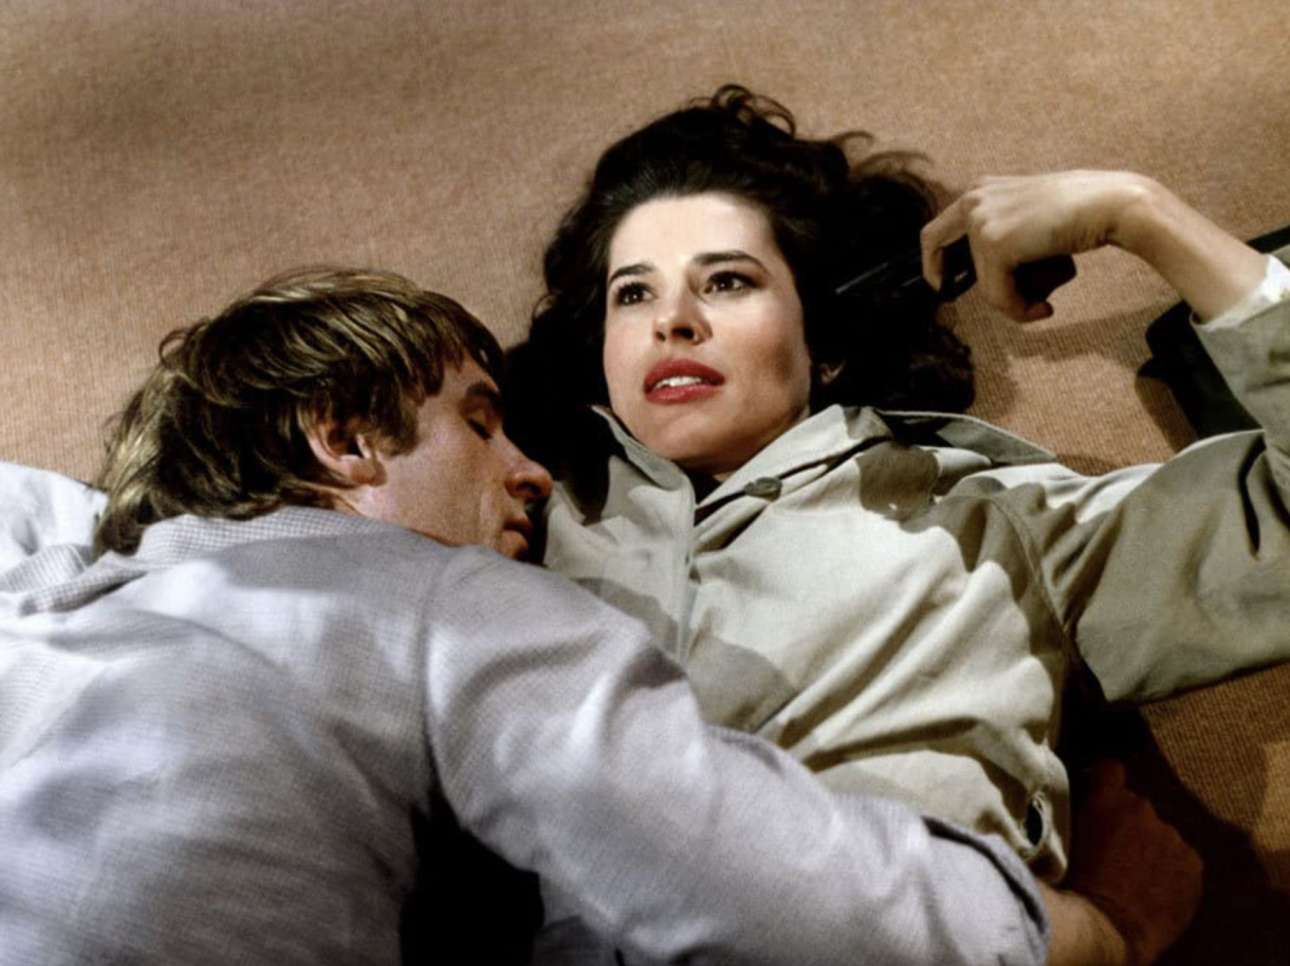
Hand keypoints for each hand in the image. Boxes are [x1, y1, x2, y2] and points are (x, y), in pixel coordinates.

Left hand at [921, 170, 1152, 321]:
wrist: (1112, 205)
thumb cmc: (1079, 217)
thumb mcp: (1029, 221)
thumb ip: (1002, 238)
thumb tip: (979, 278)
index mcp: (981, 190)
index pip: (939, 229)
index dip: (934, 260)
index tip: (944, 283)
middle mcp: (975, 199)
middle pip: (931, 245)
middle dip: (939, 275)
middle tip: (950, 294)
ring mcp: (982, 220)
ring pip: (981, 283)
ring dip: (1012, 299)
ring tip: (1044, 299)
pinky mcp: (995, 243)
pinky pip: (998, 295)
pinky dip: (1020, 309)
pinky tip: (1045, 309)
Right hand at [1061, 759, 1201, 964]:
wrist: (1107, 927)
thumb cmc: (1074, 886)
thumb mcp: (1066, 840)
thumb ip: (1081, 816)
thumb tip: (1084, 808)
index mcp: (1108, 801)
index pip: (1110, 768)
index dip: (1104, 779)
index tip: (1098, 791)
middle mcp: (1143, 810)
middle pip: (1137, 806)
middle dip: (1127, 822)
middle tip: (1115, 851)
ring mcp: (1172, 837)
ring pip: (1161, 835)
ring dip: (1150, 847)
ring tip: (1137, 875)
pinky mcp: (1193, 865)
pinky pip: (1182, 860)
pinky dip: (1171, 869)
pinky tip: (1156, 890)